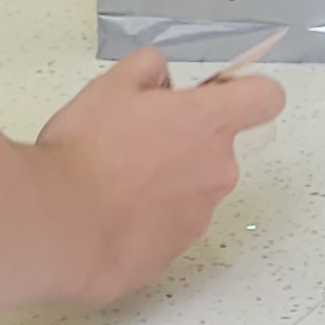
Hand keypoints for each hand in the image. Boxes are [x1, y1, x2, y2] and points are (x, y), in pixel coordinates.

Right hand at [30, 47, 286, 306]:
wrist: (59, 224)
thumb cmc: (87, 150)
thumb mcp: (111, 86)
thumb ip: (148, 69)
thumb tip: (161, 80)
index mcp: (209, 123)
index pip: (266, 98)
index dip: (245, 92)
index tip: (215, 94)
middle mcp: (217, 172)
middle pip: (217, 149)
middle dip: (184, 143)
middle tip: (134, 142)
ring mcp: (199, 219)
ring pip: (192, 190)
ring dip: (165, 184)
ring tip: (114, 184)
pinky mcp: (172, 256)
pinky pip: (167, 228)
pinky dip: (146, 222)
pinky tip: (108, 217)